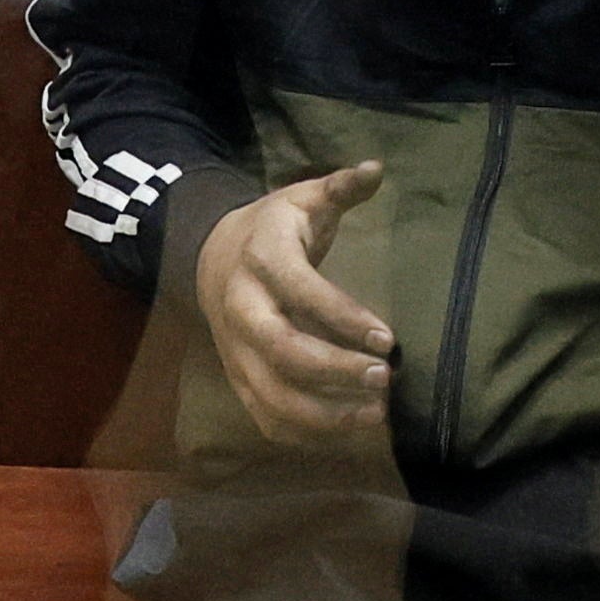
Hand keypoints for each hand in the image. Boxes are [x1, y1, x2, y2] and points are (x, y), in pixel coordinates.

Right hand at [193, 160, 393, 444]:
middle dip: (335, 371)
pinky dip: (304, 432)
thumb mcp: (302, 199)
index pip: (302, 292)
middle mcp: (242, 309)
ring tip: (375, 413)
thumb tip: (377, 168)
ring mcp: (235, 350)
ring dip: (324, 413)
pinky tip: (346, 430)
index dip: (344, 317)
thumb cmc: (273, 229)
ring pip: (272, 393)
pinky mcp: (237, 377)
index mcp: (262, 259)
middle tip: (385, 379)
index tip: (389, 339)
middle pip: (282, 350)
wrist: (210, 256)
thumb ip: (339, 187)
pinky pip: (265, 416)